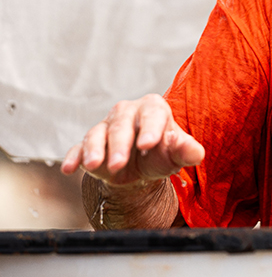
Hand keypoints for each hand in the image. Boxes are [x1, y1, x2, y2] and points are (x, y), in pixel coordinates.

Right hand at [61, 94, 204, 185]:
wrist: (140, 164)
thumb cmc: (161, 151)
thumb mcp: (175, 152)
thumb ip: (186, 150)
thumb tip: (198, 153)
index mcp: (153, 108)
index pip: (152, 115)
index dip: (150, 129)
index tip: (149, 144)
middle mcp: (127, 112)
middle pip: (122, 125)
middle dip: (119, 144)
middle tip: (119, 163)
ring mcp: (105, 126)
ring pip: (97, 134)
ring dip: (94, 150)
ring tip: (94, 165)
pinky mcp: (88, 143)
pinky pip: (78, 147)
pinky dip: (74, 157)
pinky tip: (70, 168)